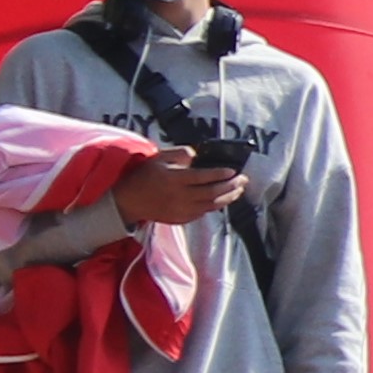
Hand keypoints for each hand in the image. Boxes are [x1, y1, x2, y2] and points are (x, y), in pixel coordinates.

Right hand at [111, 156, 244, 227]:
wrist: (129, 200)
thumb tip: (197, 155)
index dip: (220, 174)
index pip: (202, 177)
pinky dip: (215, 206)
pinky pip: (203, 213)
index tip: (233, 171)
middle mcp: (179, 196)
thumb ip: (179, 153)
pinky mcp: (181, 219)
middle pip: (212, 193)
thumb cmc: (145, 175)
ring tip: (238, 190)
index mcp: (173, 179)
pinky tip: (222, 199)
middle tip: (242, 180)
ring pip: (211, 206)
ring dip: (228, 197)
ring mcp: (181, 210)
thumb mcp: (159, 158)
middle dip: (231, 186)